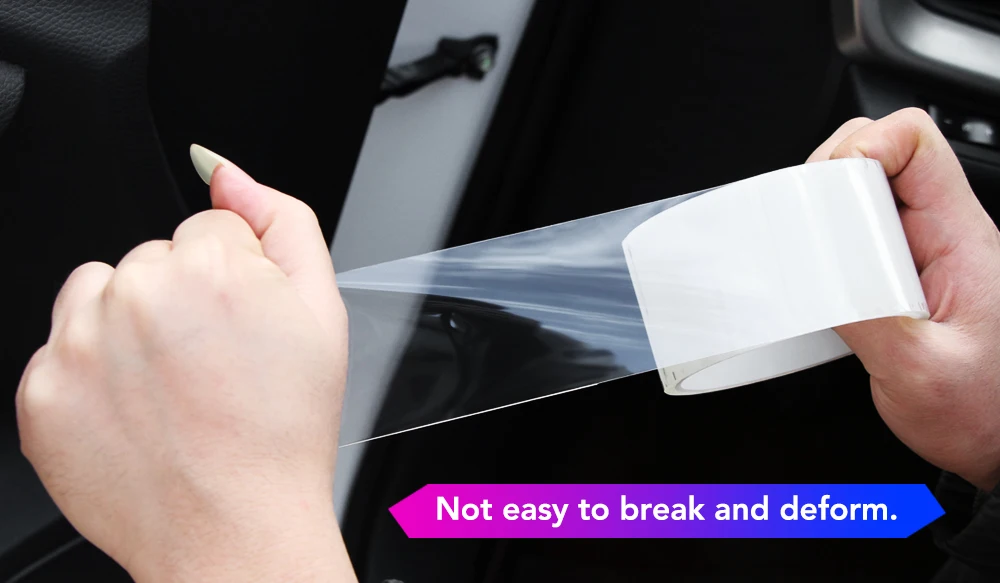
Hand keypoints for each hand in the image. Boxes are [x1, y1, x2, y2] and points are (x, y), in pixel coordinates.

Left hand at [15, 146, 356, 581]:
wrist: (235, 528)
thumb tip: (225, 170)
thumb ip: (283, 220)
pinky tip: (137, 410)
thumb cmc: (284, 430)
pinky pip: (64, 347)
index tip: (245, 330)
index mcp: (208, 267)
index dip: (238, 281)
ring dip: (130, 324)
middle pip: (154, 258)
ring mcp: (80, 342)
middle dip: (184, 298)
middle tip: (215, 367)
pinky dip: (94, 372)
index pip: (211, 231)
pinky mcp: (42, 389)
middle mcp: (136, 292)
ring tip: (172, 386)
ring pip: (102, 292)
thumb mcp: (322, 311)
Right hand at [807, 108, 999, 490]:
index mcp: (960, 238)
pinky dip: (832, 245)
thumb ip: (866, 319)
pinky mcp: (903, 273)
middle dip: (831, 179)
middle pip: (880, 153)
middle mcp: (942, 234)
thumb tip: (817, 274)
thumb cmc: (984, 414)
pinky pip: (861, 233)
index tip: (830, 190)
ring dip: (829, 215)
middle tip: (813, 227)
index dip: (864, 147)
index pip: (915, 141)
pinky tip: (826, 280)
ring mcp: (922, 252)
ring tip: (818, 256)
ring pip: (864, 191)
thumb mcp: (919, 374)